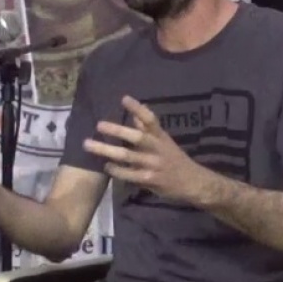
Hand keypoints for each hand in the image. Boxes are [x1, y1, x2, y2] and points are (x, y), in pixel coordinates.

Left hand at [82, 95, 211, 203]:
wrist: (193, 182)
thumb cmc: (174, 159)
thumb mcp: (164, 141)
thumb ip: (148, 128)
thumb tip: (135, 111)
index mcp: (161, 137)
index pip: (150, 119)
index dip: (138, 108)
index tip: (124, 98)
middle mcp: (158, 148)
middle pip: (137, 137)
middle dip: (117, 130)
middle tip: (98, 125)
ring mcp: (154, 164)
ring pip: (128, 156)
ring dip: (107, 150)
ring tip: (89, 145)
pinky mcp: (150, 179)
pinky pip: (130, 175)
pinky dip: (117, 170)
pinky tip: (106, 166)